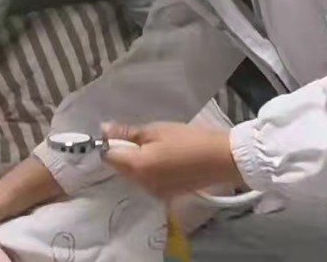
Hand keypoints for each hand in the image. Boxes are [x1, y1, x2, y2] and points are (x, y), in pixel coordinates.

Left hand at [102, 121, 243, 199]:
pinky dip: (151, 171)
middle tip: (146, 137)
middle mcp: (141, 185)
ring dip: (138, 162)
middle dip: (125, 153)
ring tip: (159, 147)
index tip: (123, 133)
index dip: (111, 143)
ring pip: (134, 176)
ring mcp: (154, 193)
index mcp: (136, 168)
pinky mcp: (167, 196)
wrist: (223, 159)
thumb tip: (104, 129)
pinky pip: (149, 182)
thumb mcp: (156, 130)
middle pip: (121, 168)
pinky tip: (167, 160)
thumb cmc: (189, 140)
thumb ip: (127, 132)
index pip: (108, 157)